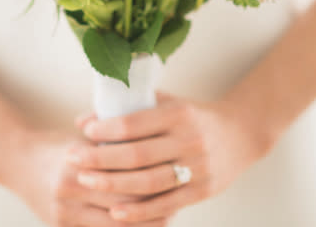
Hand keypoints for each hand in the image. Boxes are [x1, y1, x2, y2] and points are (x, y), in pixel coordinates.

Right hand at [0, 128, 168, 226]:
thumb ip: (113, 145)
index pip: (125, 177)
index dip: (152, 181)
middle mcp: (69, 189)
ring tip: (164, 217)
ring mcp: (63, 212)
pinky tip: (138, 226)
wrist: (17, 161)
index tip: (173, 178)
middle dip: (153, 206)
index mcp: (77, 161)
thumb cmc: (58, 145)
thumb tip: (154, 146)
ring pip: (114, 226)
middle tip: (176, 201)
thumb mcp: (84, 138)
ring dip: (142, 224)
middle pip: (123, 204)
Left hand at [67, 92, 273, 222]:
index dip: (107, 129)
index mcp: (179, 114)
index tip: (85, 132)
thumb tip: (83, 120)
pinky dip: (140, 212)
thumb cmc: (193, 116)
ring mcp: (197, 168)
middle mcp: (189, 140)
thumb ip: (129, 109)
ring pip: (149, 182)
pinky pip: (166, 205)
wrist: (242, 133)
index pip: (135, 123)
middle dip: (100, 159)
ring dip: (113, 185)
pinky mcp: (202, 191)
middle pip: (137, 154)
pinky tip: (115, 213)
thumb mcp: (167, 103)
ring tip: (86, 182)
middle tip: (73, 159)